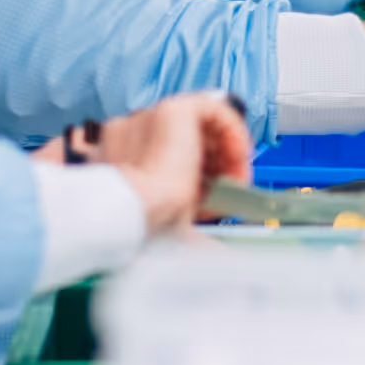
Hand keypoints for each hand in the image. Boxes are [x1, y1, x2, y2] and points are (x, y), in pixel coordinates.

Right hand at [95, 92, 251, 231]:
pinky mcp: (173, 109)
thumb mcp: (169, 225)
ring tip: (237, 178)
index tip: (212, 199)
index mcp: (126, 159)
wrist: (131, 212)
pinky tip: (238, 158)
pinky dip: (235, 132)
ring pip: (204, 123)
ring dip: (228, 151)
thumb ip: (190, 232)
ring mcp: (151, 118)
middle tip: (231, 188)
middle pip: (190, 138)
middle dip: (217, 163)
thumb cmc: (141, 223)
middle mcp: (135, 135)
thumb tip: (217, 254)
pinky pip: (216, 110)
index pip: (171, 155)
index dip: (200, 176)